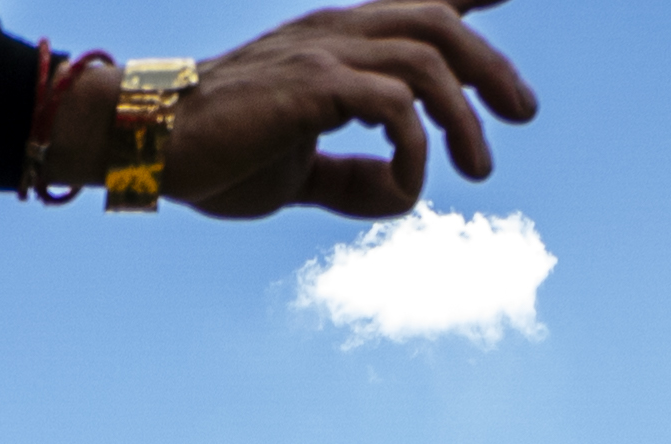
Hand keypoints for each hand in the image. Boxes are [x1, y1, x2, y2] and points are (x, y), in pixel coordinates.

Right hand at [138, 3, 537, 220]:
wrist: (147, 144)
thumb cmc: (214, 154)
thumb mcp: (297, 172)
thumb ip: (349, 178)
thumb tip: (403, 197)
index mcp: (332, 42)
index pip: (414, 3)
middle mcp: (335, 33)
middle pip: (438, 23)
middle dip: (491, 65)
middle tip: (523, 115)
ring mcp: (325, 54)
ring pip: (428, 60)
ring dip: (465, 117)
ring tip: (480, 168)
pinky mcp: (313, 86)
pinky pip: (395, 106)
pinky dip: (415, 151)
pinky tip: (407, 189)